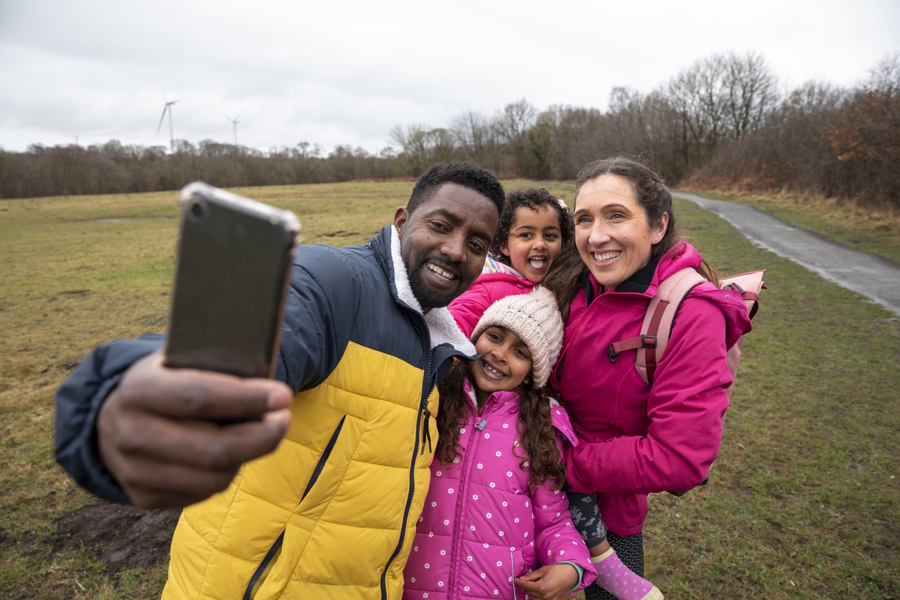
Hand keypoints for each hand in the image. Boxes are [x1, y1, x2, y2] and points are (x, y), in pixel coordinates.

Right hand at [97, 351, 291, 508]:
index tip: (283, 396)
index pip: (199, 396)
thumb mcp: (176, 362)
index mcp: (138, 390)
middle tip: (284, 420)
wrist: (110, 422)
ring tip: (262, 435)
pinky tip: (232, 454)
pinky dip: (227, 472)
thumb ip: (212, 366)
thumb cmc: (162, 384)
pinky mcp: (144, 497)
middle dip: (261, 436)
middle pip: (212, 448)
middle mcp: (131, 433)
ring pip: (213, 477)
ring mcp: (134, 471)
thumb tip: (266, 377)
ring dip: (247, 456)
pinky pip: (203, 492)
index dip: (246, 398)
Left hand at [514, 563, 578, 599]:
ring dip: (533, 593)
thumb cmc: (557, 570)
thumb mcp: (543, 570)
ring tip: (535, 586)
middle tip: (527, 581)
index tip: (516, 580)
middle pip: (530, 594)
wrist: (571, 574)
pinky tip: (541, 591)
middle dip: (527, 587)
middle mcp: (545, 596)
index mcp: (542, 587)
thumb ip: (531, 576)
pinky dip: (540, 597)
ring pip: (536, 599)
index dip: (520, 583)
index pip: (526, 586)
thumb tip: (522, 578)